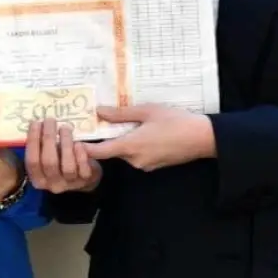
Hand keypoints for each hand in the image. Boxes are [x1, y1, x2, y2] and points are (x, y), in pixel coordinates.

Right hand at [24, 119, 101, 193]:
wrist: (81, 175)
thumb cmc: (59, 160)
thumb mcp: (46, 155)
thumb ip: (40, 145)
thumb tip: (35, 123)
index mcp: (37, 178)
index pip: (32, 161)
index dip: (33, 141)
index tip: (36, 122)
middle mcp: (52, 184)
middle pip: (49, 162)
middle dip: (49, 138)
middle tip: (50, 120)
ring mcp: (69, 184)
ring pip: (67, 167)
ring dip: (66, 144)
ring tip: (65, 128)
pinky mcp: (85, 181)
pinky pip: (83, 170)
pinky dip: (80, 155)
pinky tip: (79, 143)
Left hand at [86, 105, 216, 171]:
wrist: (203, 138)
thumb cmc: (175, 121)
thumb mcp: (147, 111)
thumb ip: (121, 114)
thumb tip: (99, 112)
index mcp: (129, 146)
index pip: (98, 152)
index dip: (83, 148)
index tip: (74, 139)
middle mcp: (134, 160)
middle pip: (112, 151)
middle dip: (108, 138)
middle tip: (104, 120)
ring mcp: (145, 165)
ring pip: (126, 152)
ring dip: (124, 140)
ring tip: (131, 122)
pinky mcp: (154, 166)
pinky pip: (138, 155)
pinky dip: (136, 145)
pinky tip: (146, 131)